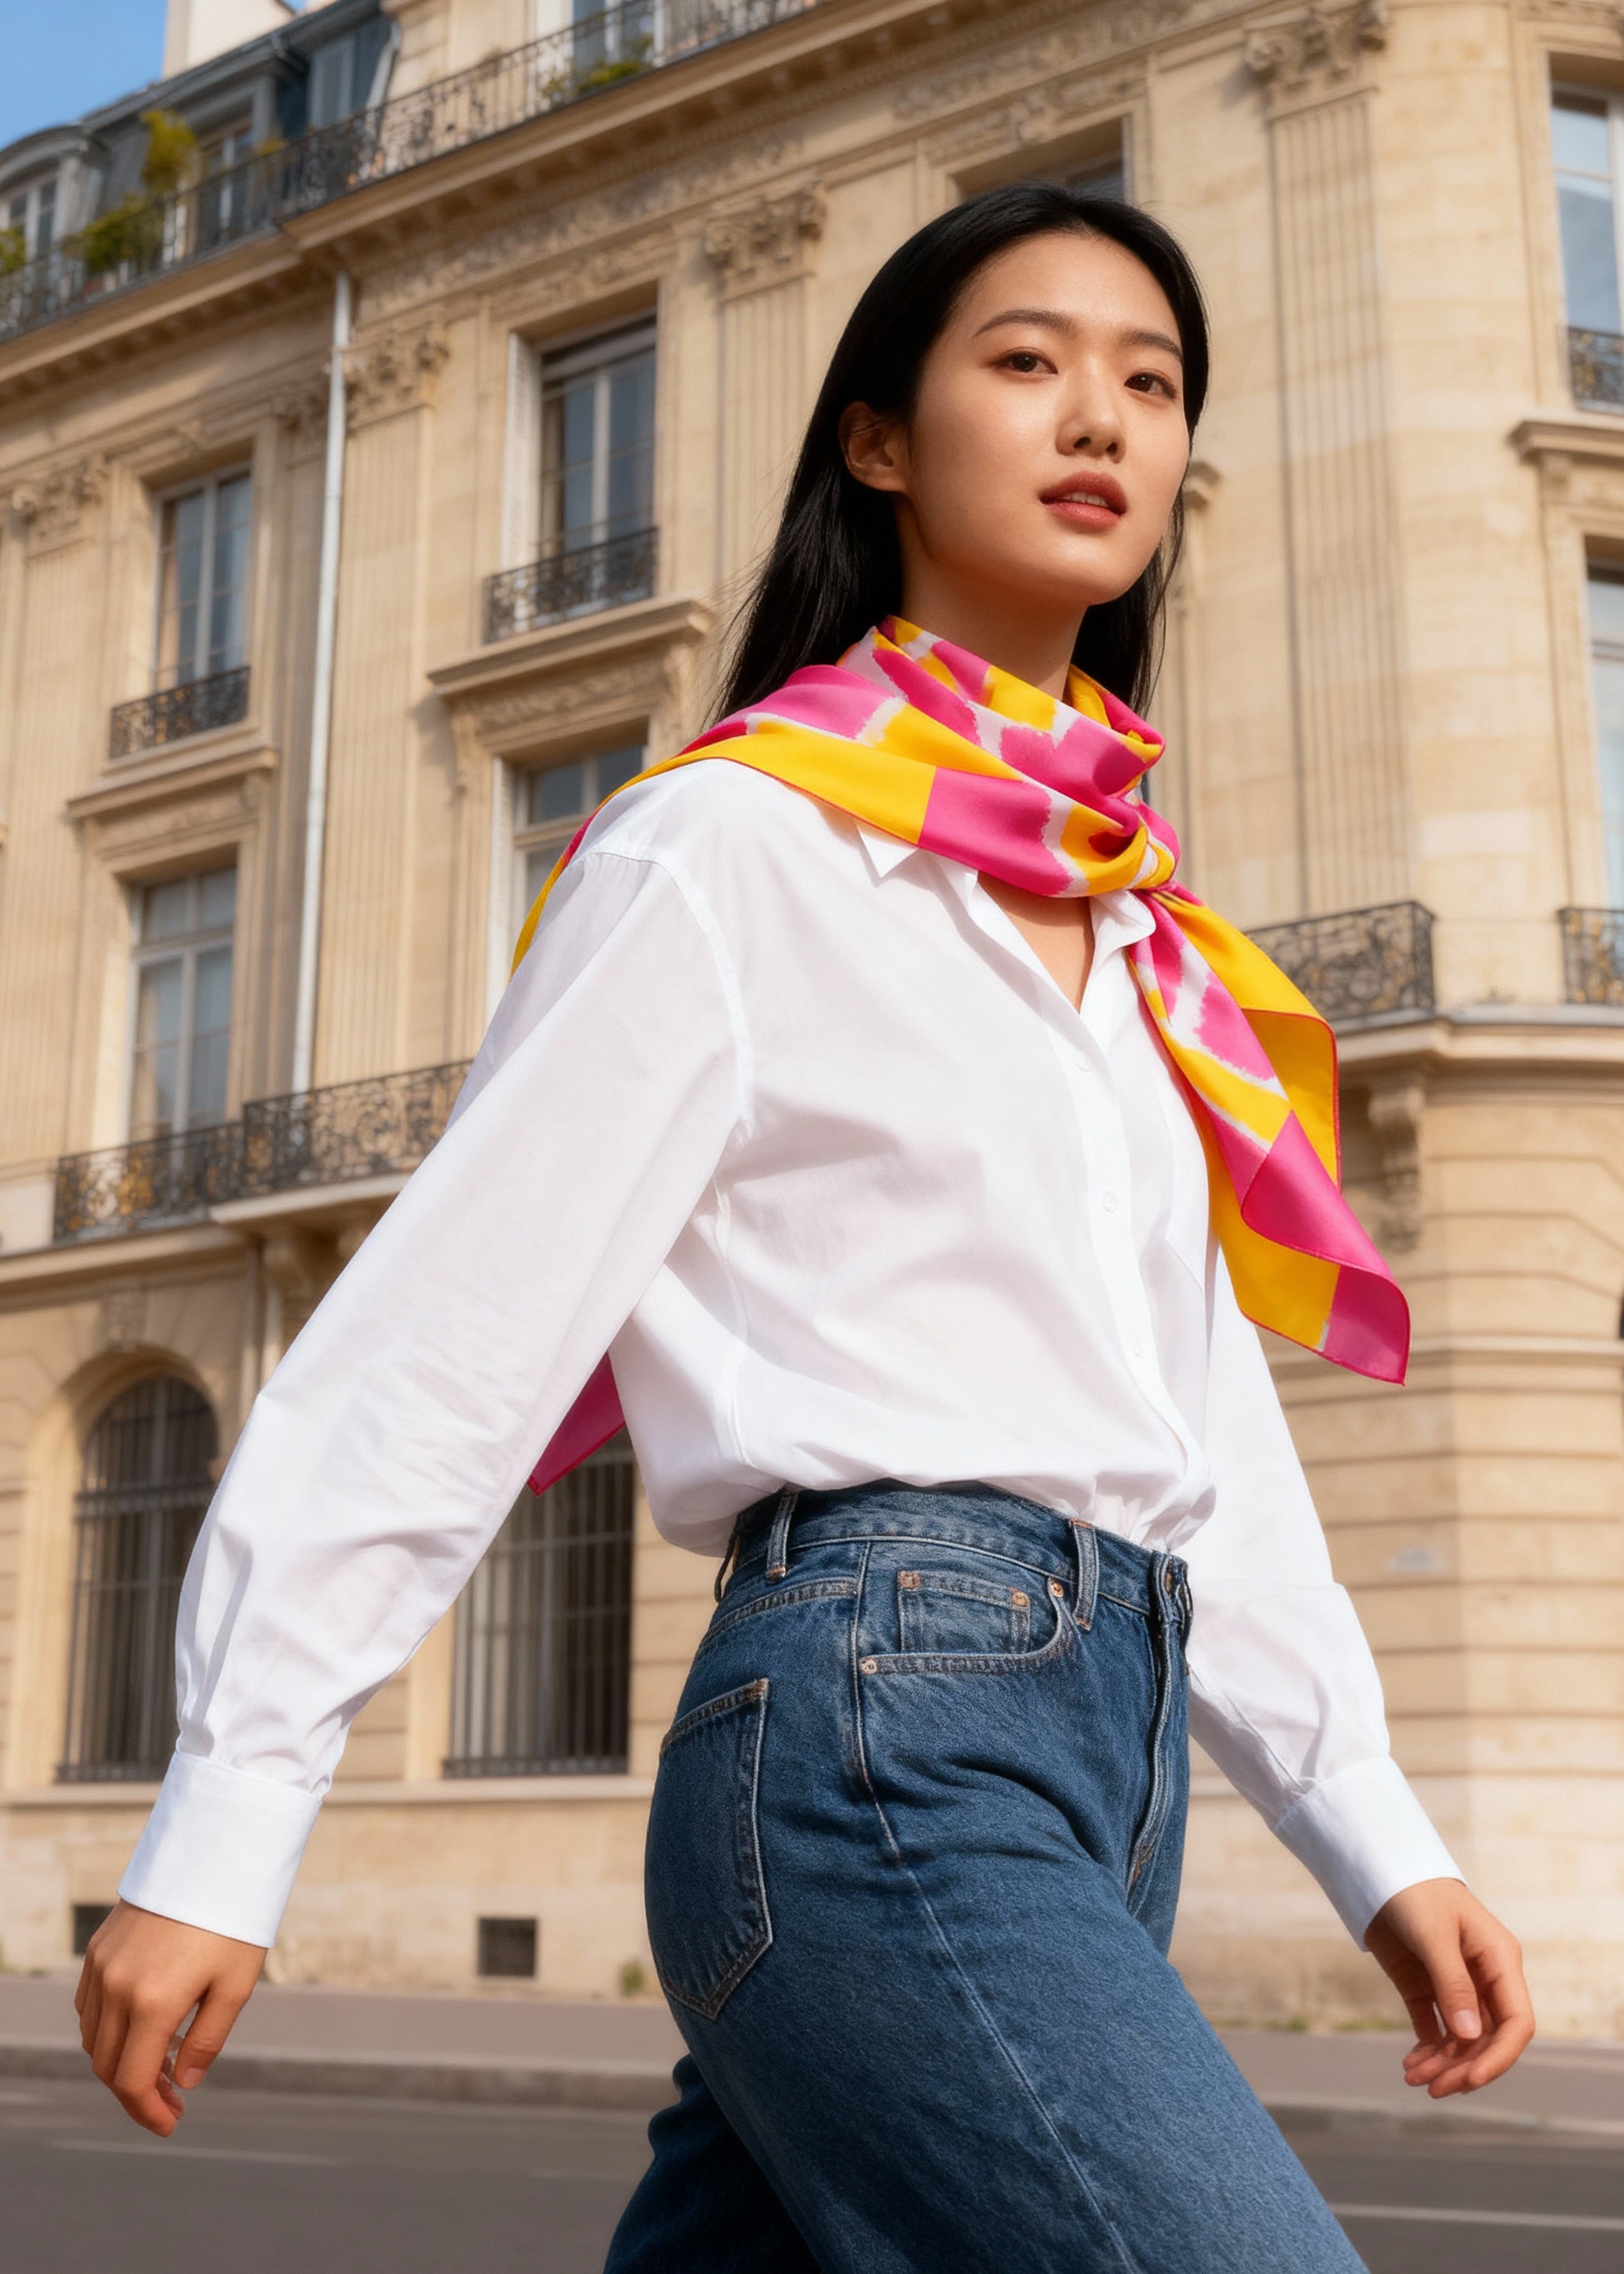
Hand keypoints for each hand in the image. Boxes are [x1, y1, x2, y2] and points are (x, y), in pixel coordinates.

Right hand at [75, 1899, 265, 2135]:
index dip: (147, 2112)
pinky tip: (139, 2030)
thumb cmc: (232, 1922)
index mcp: (152, 2003)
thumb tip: (183, 2083)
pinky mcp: (98, 1949)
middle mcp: (117, 1988)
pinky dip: (106, 2029)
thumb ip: (206, 2041)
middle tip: (171, 2101)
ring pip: (93, 2038)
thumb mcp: (235, 1986)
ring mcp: (102, 1967)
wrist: (212, 1857)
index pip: (132, 2081)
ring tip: (161, 2066)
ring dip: (119, 2062)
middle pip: (107, 2066)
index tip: (170, 2124)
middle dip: (135, 2093)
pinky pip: (89, 2006)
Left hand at [1366, 1878, 1533, 2096]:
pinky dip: (1426, 2051)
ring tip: (1413, 2079)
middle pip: (1488, 2039)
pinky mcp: (1425, 1987)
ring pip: (1461, 2040)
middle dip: (1465, 2068)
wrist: (1380, 1871)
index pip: (1516, 2023)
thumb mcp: (1435, 1935)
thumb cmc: (1416, 1892)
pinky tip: (1411, 2065)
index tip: (1471, 2080)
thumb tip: (1470, 2037)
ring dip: (1442, 2064)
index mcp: (1500, 1962)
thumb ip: (1452, 1983)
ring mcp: (1455, 1985)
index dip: (1499, 2057)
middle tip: (1434, 2089)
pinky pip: (1434, 2029)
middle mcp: (1484, 1979)